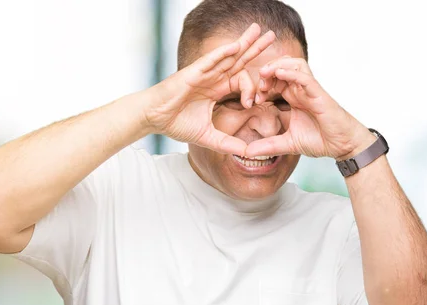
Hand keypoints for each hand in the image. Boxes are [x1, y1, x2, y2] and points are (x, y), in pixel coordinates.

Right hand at [143, 23, 275, 155]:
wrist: (154, 118)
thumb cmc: (175, 123)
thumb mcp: (207, 136)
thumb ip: (227, 143)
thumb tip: (247, 152)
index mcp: (217, 90)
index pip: (241, 80)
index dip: (252, 88)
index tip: (252, 103)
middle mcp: (213, 78)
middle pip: (239, 60)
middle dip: (255, 48)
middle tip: (272, 35)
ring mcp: (204, 73)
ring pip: (228, 55)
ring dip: (244, 42)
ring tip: (259, 30)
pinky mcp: (193, 73)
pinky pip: (211, 60)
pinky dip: (223, 52)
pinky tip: (236, 45)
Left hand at [244, 57, 376, 159]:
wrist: (341, 145)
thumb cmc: (320, 139)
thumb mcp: (287, 143)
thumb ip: (268, 146)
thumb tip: (246, 152)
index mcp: (293, 97)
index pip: (274, 81)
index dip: (261, 85)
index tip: (252, 99)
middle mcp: (301, 90)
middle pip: (281, 67)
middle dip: (266, 72)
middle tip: (257, 86)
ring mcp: (310, 90)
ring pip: (293, 64)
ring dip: (277, 66)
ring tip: (265, 75)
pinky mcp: (319, 93)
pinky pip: (305, 77)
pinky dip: (292, 72)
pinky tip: (279, 74)